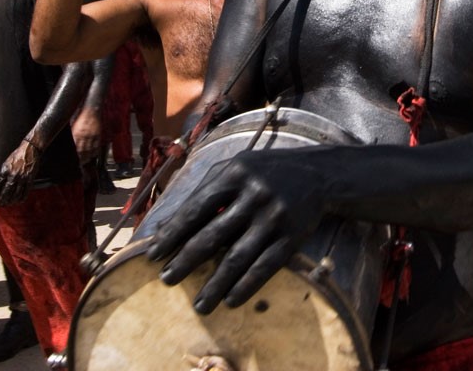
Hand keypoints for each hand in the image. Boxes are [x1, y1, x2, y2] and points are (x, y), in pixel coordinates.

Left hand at [0, 139, 41, 205]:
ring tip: (8, 204)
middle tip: (0, 205)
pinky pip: (25, 191)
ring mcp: (22, 178)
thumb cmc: (16, 156)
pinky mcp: (30, 179)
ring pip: (15, 193)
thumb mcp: (5, 163)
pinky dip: (22, 198)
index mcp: (5, 171)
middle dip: (2, 200)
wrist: (30, 150)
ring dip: (11, 200)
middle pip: (6, 191)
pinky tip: (19, 201)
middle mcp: (13, 175)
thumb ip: (1, 175)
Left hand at [72, 109, 101, 163]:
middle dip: (81, 158)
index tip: (74, 159)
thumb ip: (73, 134)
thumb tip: (71, 142)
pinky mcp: (98, 134)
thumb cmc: (82, 116)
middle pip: (83, 150)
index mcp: (77, 133)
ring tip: (86, 161)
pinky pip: (97, 145)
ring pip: (90, 149)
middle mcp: (84, 135)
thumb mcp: (74, 125)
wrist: (92, 110)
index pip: (76, 147)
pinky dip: (95, 151)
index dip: (75, 155)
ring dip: (88, 156)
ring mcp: (92, 135)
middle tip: (80, 163)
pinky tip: (94, 154)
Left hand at [146, 150, 327, 313]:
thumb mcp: (235, 168)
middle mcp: (254, 195)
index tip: (154, 256)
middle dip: (186, 261)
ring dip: (215, 284)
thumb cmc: (265, 172)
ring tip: (199, 305)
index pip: (196, 209)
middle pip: (212, 235)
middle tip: (167, 280)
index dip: (172, 234)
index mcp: (234, 174)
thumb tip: (165, 225)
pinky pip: (265, 267)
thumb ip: (203, 191)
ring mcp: (274, 216)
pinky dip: (246, 286)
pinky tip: (230, 301)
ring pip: (237, 257)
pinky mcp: (292, 236)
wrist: (318, 173)